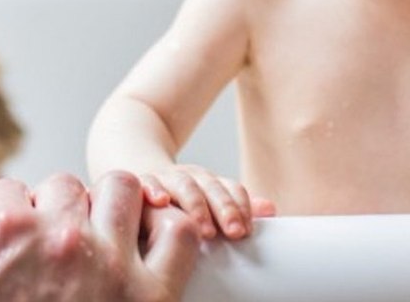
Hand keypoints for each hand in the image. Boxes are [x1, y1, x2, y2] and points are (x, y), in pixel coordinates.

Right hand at [0, 171, 199, 300]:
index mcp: (5, 234)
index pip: (7, 189)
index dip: (7, 216)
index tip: (10, 243)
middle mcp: (61, 236)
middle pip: (63, 185)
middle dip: (56, 209)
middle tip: (53, 246)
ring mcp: (112, 263)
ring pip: (122, 187)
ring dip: (110, 204)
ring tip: (99, 236)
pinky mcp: (153, 294)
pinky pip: (177, 233)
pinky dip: (168, 232)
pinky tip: (147, 248)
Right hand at [140, 164, 275, 239]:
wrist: (139, 180)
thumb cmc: (178, 202)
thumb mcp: (207, 202)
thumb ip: (236, 207)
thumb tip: (271, 209)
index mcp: (209, 183)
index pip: (232, 189)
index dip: (241, 208)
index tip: (247, 232)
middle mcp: (190, 177)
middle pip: (211, 188)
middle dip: (225, 209)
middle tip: (235, 233)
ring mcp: (165, 178)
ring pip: (184, 186)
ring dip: (196, 206)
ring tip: (204, 230)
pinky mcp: (139, 183)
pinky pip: (146, 183)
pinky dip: (153, 190)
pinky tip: (160, 201)